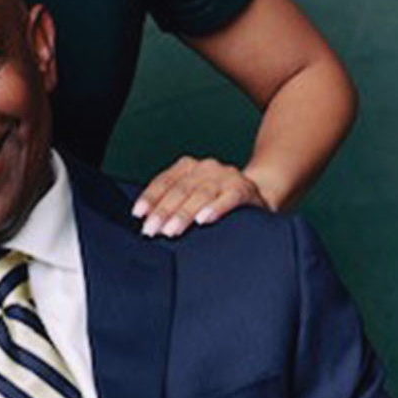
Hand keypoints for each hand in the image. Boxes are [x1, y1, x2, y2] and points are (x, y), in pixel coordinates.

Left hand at [133, 157, 267, 237]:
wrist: (259, 193)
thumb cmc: (217, 199)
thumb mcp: (194, 194)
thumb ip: (174, 201)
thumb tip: (147, 220)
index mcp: (189, 167)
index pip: (165, 181)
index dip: (150, 197)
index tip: (139, 214)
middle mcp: (206, 168)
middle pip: (180, 189)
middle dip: (163, 211)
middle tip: (151, 230)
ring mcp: (226, 177)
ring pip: (200, 194)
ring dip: (184, 214)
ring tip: (171, 230)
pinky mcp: (244, 190)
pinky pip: (228, 198)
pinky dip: (215, 209)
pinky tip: (203, 220)